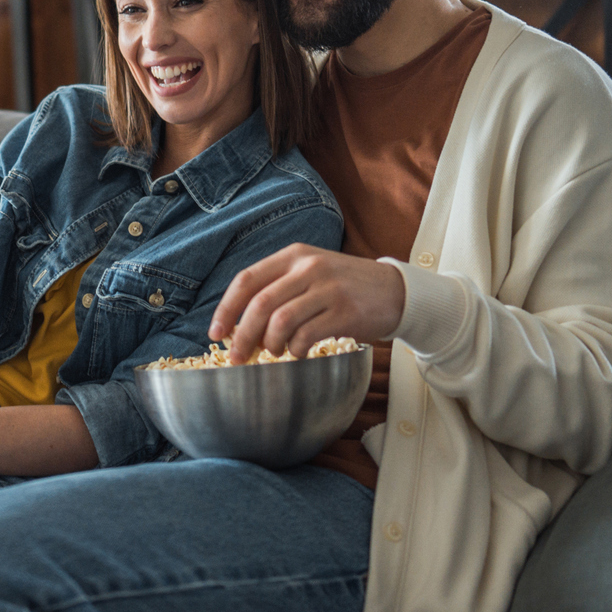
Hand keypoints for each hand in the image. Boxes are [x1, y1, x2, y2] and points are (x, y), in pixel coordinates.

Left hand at [208, 245, 407, 362]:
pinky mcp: (344, 312)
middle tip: (238, 356)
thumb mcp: (311, 273)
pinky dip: (294, 350)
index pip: (247, 280)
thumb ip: (279, 288)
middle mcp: (309, 267)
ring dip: (270, 345)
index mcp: (294, 256)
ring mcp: (328, 289)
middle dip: (242, 335)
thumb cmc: (345, 287)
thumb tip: (239, 324)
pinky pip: (306, 336)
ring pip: (280, 321)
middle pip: (260, 304)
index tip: (216, 333)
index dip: (226, 309)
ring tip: (274, 353)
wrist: (396, 291)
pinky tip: (297, 353)